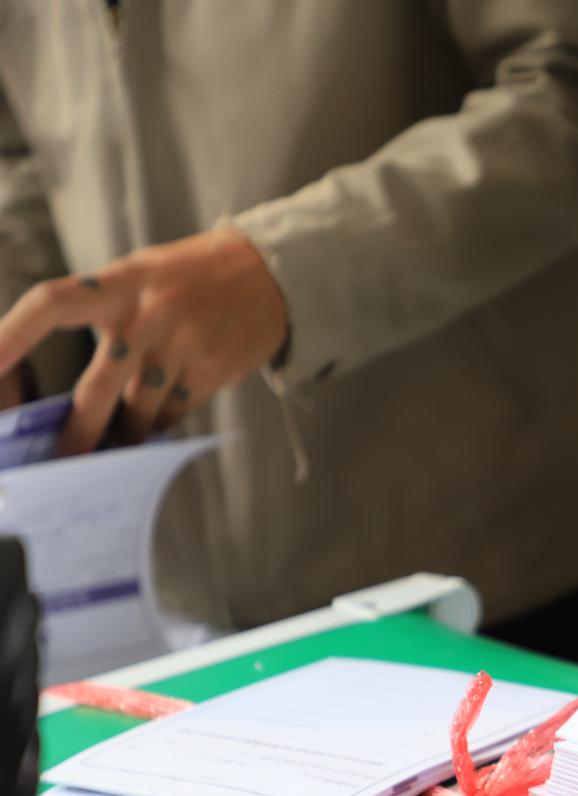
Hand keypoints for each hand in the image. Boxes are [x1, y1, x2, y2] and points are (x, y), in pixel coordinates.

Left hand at [0, 228, 287, 454]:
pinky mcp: (214, 369)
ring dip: (128, 432)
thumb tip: (74, 381)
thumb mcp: (141, 275)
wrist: (270, 274)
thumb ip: (105, 312)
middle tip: (66, 458)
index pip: (49, 305)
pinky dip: (162, 423)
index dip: (10, 338)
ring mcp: (183, 345)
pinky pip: (175, 412)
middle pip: (97, 389)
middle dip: (79, 432)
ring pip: (140, 411)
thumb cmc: (192, 276)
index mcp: (117, 283)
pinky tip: (159, 420)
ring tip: (122, 440)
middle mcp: (147, 315)